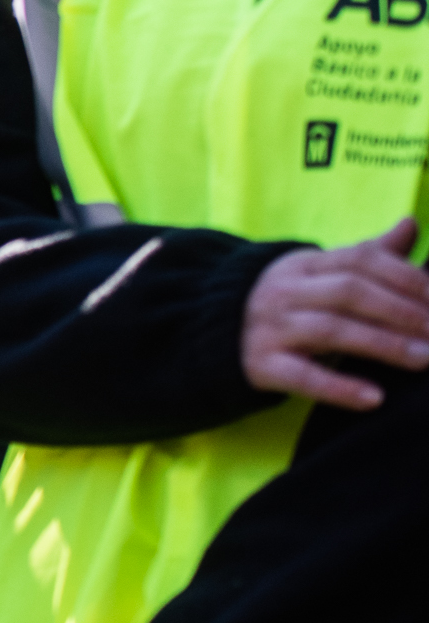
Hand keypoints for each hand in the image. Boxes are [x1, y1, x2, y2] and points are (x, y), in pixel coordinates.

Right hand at [242, 217, 428, 408]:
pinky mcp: (261, 365)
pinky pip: (302, 376)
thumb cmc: (288, 301)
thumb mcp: (320, 272)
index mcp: (304, 264)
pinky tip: (374, 398)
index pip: (360, 261)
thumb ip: (369, 253)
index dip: (407, 278)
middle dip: (402, 312)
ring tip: (424, 359)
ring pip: (330, 331)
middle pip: (349, 293)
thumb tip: (411, 224)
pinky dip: (339, 387)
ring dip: (383, 345)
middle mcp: (285, 292)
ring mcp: (270, 328)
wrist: (214, 331)